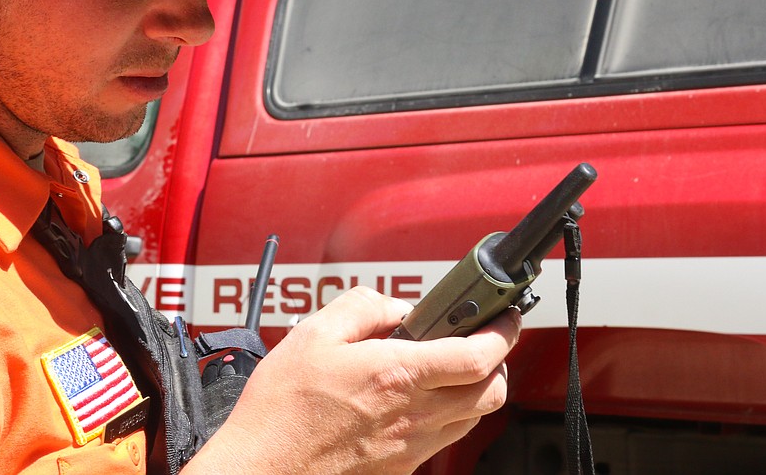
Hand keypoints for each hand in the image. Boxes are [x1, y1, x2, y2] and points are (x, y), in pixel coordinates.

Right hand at [185, 286, 520, 474]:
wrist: (261, 470)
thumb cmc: (280, 408)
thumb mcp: (313, 334)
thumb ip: (362, 308)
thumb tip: (395, 307)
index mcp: (397, 375)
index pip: (478, 355)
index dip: (502, 331)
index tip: (504, 316)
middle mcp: (414, 416)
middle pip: (491, 392)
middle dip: (497, 362)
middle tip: (479, 341)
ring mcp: (410, 448)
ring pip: (472, 419)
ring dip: (473, 390)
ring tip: (448, 369)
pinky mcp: (399, 470)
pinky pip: (441, 441)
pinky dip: (444, 417)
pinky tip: (413, 402)